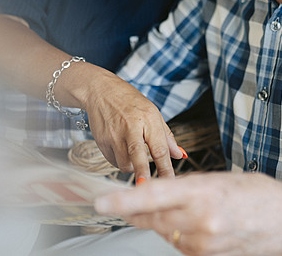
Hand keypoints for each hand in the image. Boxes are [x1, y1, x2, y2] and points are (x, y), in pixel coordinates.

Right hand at [70, 70, 185, 180]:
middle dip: (143, 174)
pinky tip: (120, 149)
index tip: (171, 183)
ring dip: (132, 167)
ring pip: (124, 164)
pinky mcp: (101, 141)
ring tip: (133, 155)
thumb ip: (167, 136)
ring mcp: (114, 135)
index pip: (160, 148)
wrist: (100, 91)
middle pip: (137, 156)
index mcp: (148, 119)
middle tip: (147, 188)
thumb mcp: (153, 113)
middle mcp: (130, 127)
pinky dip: (120, 161)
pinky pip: (113, 161)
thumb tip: (180, 155)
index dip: (166, 168)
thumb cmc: (129, 102)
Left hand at [95, 172, 281, 255]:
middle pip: (152, 218)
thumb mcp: (220, 179)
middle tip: (129, 202)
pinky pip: (180, 245)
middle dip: (139, 210)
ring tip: (192, 210)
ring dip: (165, 221)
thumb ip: (186, 187)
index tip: (101, 203)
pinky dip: (181, 234)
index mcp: (202, 192)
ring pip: (164, 232)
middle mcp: (200, 221)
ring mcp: (203, 243)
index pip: (152, 196)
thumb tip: (154, 193)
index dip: (123, 201)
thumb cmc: (258, 195)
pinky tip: (200, 224)